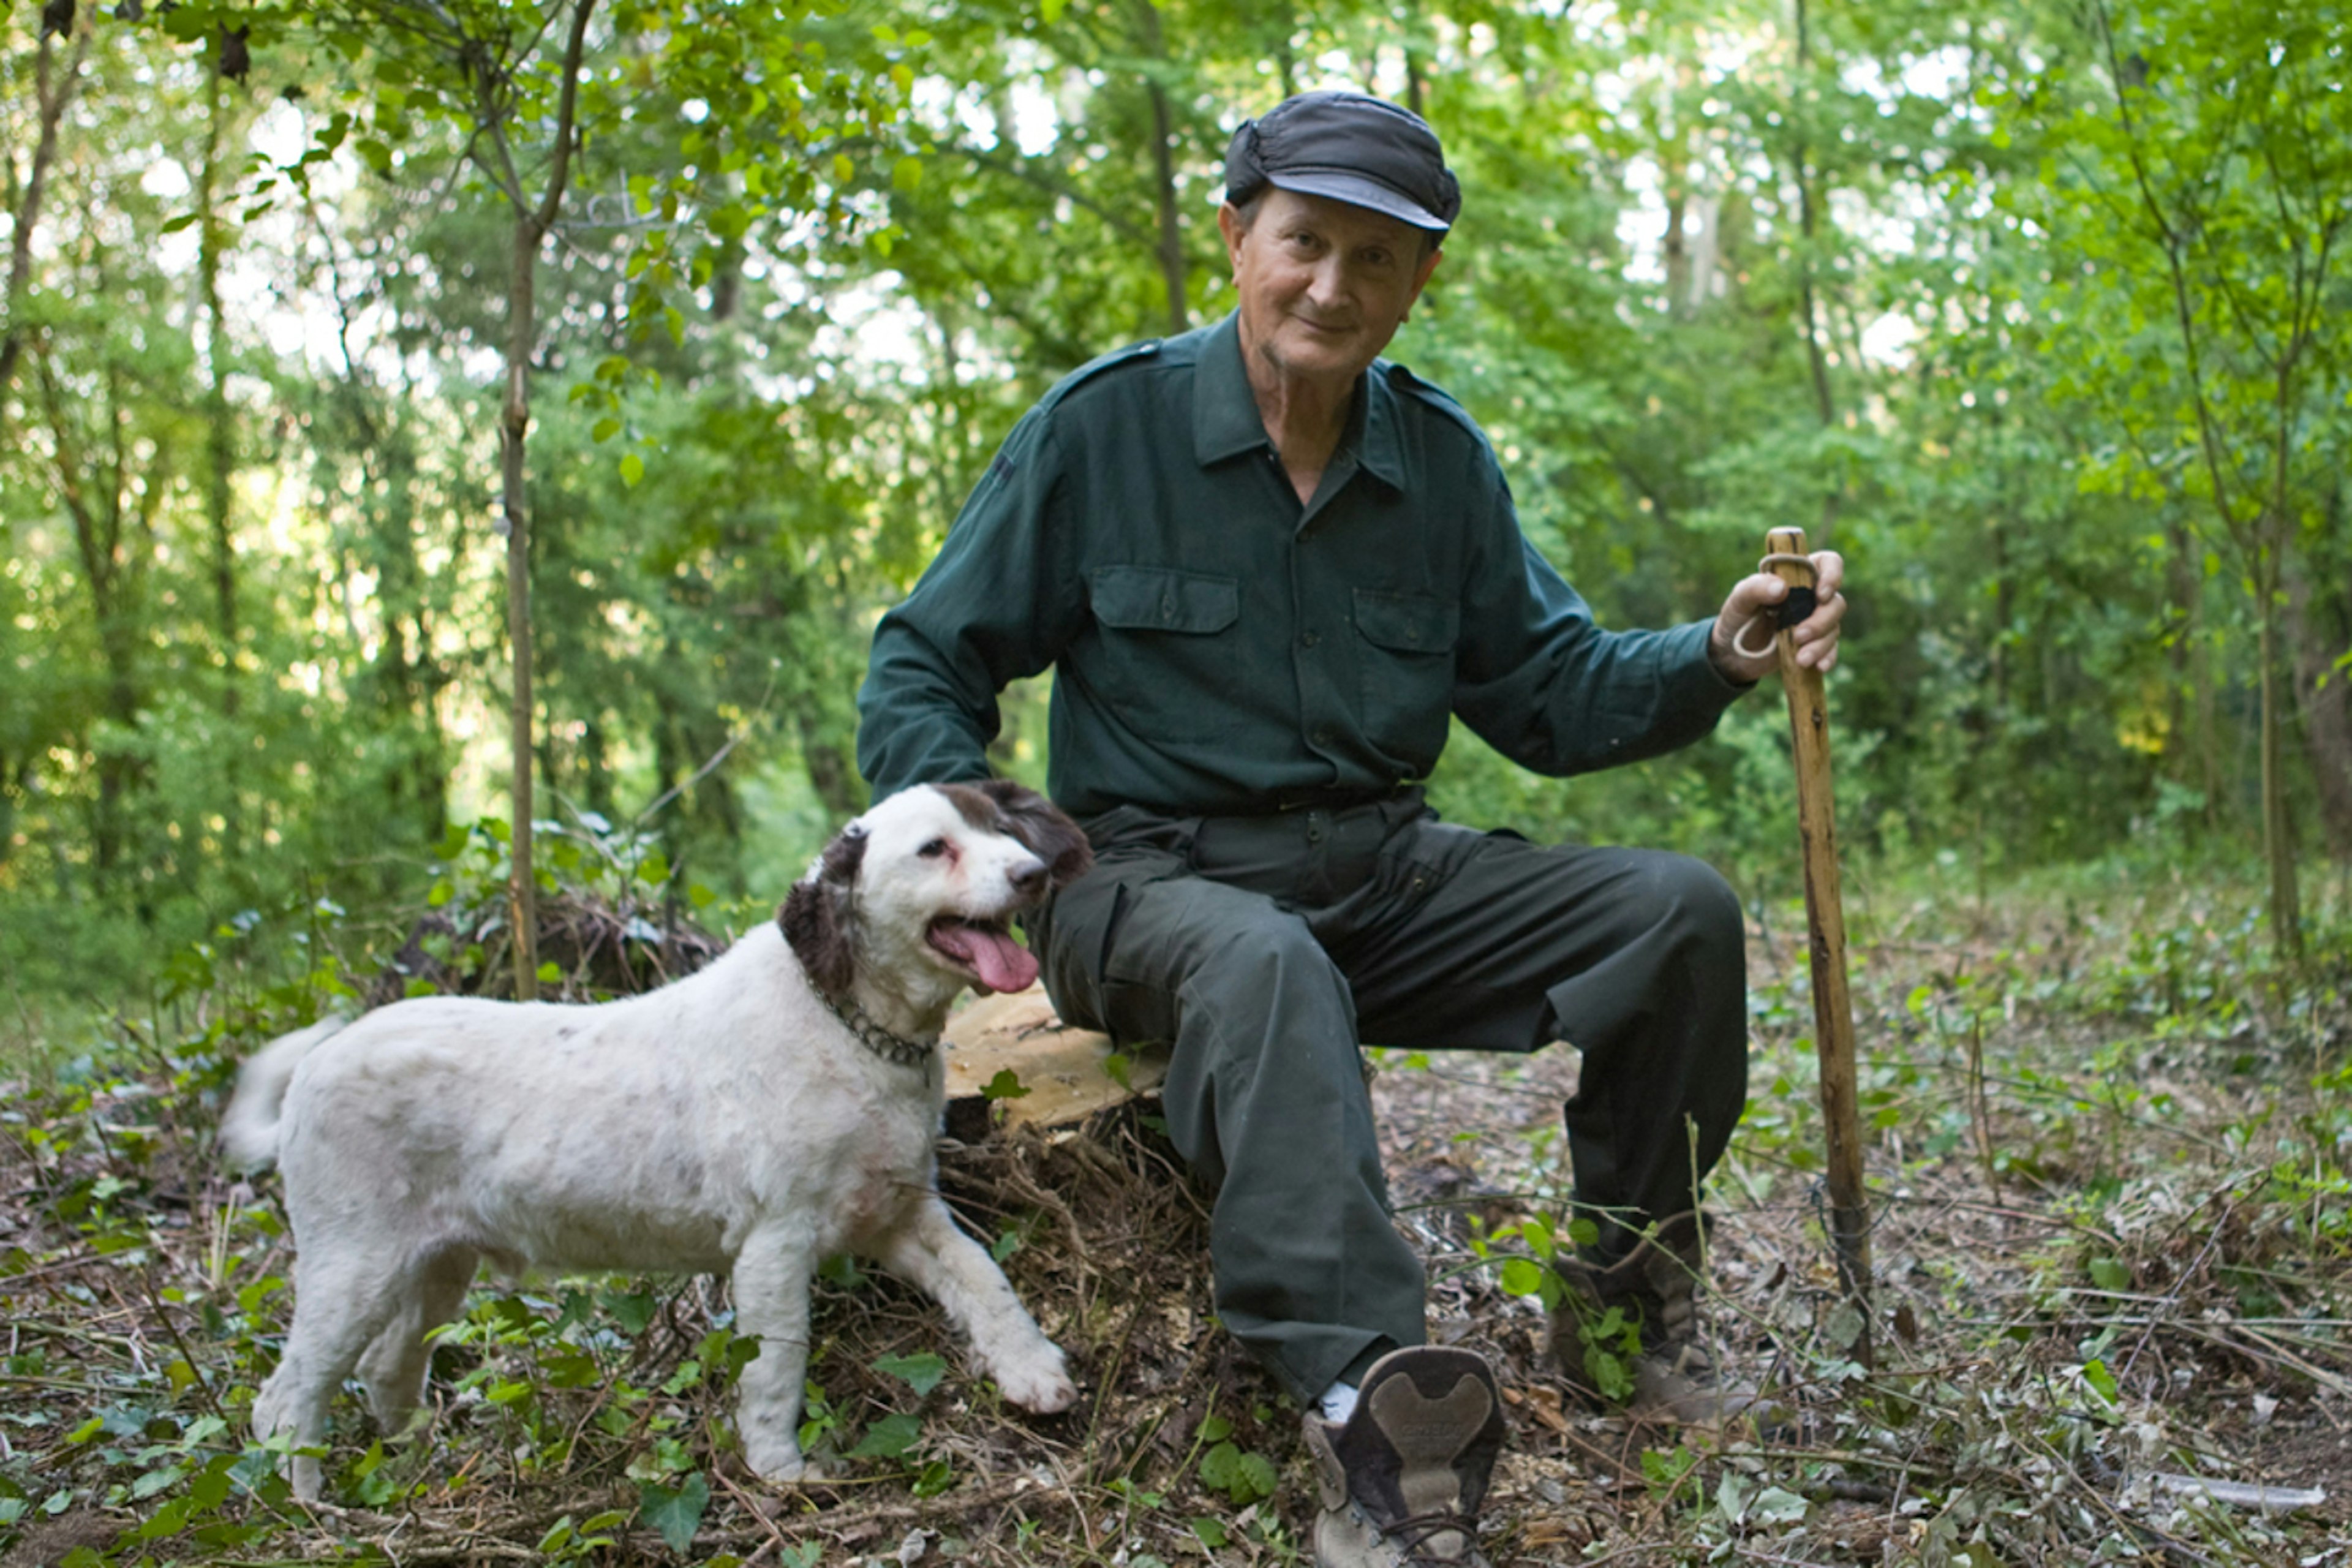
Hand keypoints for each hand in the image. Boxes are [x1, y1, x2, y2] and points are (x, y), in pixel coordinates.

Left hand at [1708, 550, 1845, 683]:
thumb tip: (1782, 588)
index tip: (1820, 595)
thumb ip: (1756, 588)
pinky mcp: (1814, 643)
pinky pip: (1831, 649)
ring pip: (1834, 628)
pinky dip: (1828, 658)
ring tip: (1801, 659)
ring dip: (1821, 644)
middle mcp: (1810, 596)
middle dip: (1822, 621)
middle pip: (1835, 602)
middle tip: (1799, 636)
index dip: (1832, 574)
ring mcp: (1814, 620)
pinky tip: (1818, 667)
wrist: (1732, 653)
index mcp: (1796, 576)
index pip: (1827, 563)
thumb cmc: (1737, 617)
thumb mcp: (1739, 599)